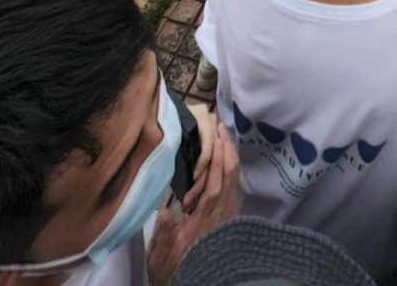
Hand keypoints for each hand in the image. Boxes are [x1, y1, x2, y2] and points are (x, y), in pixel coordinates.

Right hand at [147, 124, 240, 285]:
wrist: (193, 285)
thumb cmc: (172, 267)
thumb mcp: (161, 252)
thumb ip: (165, 231)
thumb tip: (165, 208)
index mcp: (204, 220)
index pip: (216, 183)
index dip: (218, 158)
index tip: (217, 135)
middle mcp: (220, 216)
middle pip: (230, 178)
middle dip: (227, 150)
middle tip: (221, 127)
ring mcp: (227, 218)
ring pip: (235, 183)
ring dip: (231, 158)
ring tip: (225, 138)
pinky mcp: (228, 221)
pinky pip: (235, 190)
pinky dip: (233, 172)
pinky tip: (229, 163)